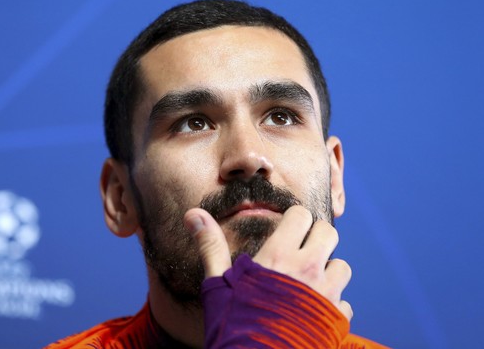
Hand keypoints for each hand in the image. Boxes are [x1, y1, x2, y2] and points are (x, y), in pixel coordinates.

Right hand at [184, 205, 352, 320]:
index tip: (287, 229)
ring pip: (342, 266)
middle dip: (317, 237)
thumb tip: (193, 213)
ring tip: (309, 282)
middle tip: (301, 250)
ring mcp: (325, 294)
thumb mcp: (217, 283)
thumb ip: (211, 246)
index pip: (301, 215)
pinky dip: (333, 306)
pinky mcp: (335, 319)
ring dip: (329, 271)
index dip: (294, 219)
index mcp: (278, 256)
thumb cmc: (233, 325)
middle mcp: (307, 270)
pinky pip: (345, 303)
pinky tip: (314, 313)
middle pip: (328, 233)